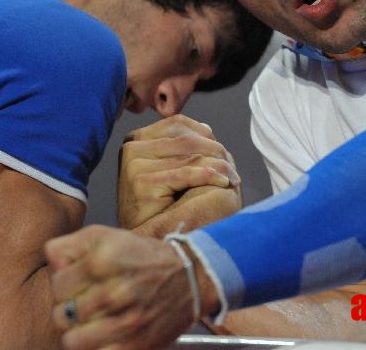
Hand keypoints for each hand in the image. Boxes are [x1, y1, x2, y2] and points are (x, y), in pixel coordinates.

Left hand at [46, 225, 215, 349]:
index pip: (57, 285)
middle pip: (61, 314)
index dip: (62, 286)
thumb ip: (69, 246)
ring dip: (77, 332)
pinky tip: (103, 335)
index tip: (75, 285)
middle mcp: (113, 291)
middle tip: (82, 304)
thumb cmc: (141, 255)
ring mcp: (126, 321)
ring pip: (73, 341)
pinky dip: (96, 347)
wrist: (189, 277)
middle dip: (68, 310)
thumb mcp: (105, 235)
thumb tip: (50, 264)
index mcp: (102, 260)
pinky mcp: (136, 344)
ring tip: (88, 323)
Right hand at [119, 115, 239, 232]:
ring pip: (190, 155)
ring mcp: (134, 164)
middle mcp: (132, 147)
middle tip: (233, 169)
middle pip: (186, 139)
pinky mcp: (142, 182)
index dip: (205, 135)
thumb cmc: (162, 208)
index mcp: (136, 139)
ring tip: (233, 178)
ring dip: (219, 165)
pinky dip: (210, 176)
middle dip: (216, 152)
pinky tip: (224, 183)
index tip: (223, 153)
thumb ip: (184, 148)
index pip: (178, 124)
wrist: (146, 241)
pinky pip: (186, 174)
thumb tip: (207, 129)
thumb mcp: (170, 170)